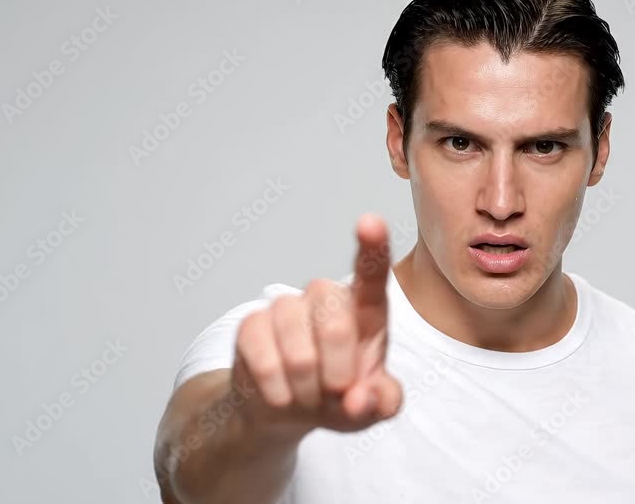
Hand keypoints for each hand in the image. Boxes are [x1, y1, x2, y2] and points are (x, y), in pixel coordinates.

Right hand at [230, 213, 402, 438]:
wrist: (287, 411)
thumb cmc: (340, 396)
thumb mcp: (374, 406)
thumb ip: (383, 402)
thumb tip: (360, 399)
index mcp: (365, 309)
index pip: (371, 272)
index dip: (372, 247)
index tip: (370, 223)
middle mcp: (326, 297)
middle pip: (337, 327)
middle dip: (339, 375)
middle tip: (337, 392)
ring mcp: (287, 308)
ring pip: (299, 353)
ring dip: (306, 389)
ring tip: (308, 395)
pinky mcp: (251, 325)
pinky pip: (265, 362)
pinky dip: (278, 392)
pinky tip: (282, 395)